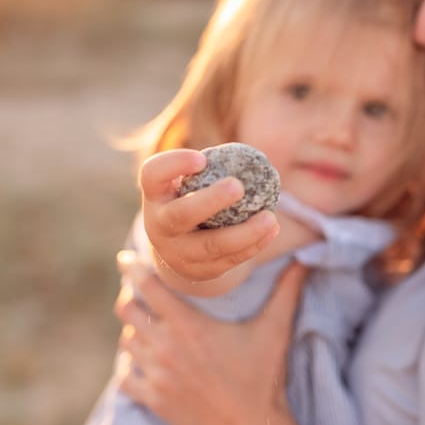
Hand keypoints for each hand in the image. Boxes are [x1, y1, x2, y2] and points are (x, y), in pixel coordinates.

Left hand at [114, 249, 307, 424]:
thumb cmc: (263, 379)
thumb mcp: (276, 330)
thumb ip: (287, 291)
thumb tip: (304, 259)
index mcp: (188, 327)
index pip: (146, 287)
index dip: (132, 268)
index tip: (126, 259)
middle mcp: (165, 348)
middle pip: (126, 310)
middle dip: (130, 296)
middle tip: (140, 293)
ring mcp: (156, 376)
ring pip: (126, 341)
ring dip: (132, 329)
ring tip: (146, 324)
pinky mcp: (153, 401)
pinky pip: (125, 377)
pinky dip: (129, 365)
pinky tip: (141, 361)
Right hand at [140, 149, 279, 282]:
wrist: (177, 249)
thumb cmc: (189, 199)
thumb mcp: (187, 182)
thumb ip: (208, 169)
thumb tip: (252, 153)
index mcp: (156, 195)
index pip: (153, 174)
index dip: (174, 164)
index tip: (202, 158)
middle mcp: (159, 225)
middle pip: (180, 215)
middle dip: (210, 201)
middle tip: (237, 186)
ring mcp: (177, 252)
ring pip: (212, 245)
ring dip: (245, 232)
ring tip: (270, 217)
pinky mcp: (200, 271)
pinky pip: (230, 260)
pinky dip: (254, 245)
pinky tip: (271, 230)